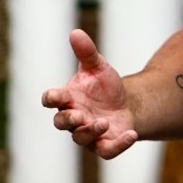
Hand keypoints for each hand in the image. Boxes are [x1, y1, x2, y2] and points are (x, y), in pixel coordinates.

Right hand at [41, 28, 138, 158]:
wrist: (125, 103)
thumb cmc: (104, 86)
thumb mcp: (97, 66)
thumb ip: (86, 51)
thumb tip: (75, 32)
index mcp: (67, 98)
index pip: (51, 100)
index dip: (50, 98)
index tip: (53, 96)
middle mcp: (74, 117)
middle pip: (62, 122)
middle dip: (68, 119)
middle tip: (78, 115)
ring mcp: (87, 133)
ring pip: (82, 137)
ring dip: (91, 131)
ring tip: (104, 122)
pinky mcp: (104, 145)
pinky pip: (107, 150)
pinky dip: (118, 145)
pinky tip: (131, 135)